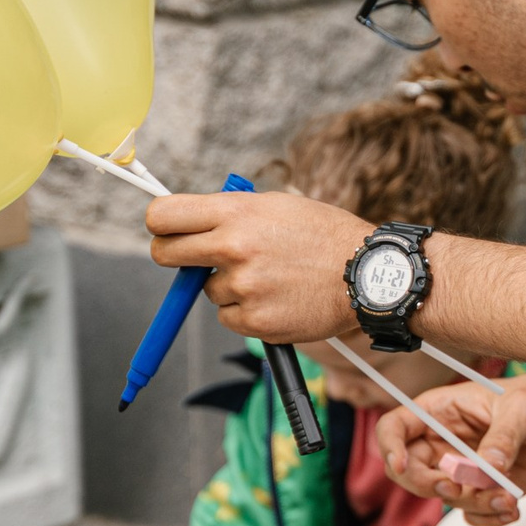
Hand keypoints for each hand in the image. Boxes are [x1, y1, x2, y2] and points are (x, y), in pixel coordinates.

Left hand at [147, 190, 367, 344]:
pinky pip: (229, 317)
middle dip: (172, 256)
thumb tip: (191, 224)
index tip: (166, 230)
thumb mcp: (277, 205)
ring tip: (271, 277)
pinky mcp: (254, 320)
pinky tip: (278, 298)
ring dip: (229, 287)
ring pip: (208, 290)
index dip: (159, 223)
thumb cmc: (324, 236)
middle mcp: (234, 247)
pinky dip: (247, 312)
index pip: (163, 215)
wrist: (367, 274)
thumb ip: (231, 213)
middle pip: (165, 254)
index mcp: (236, 212)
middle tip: (192, 260)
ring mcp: (243, 286)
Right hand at [376, 370, 525, 525]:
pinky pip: (472, 514)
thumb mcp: (524, 408)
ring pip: (446, 498)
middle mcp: (443, 442)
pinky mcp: (481, 489)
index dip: (389, 448)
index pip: (394, 428)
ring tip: (508, 498)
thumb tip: (487, 468)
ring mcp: (461, 469)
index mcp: (440, 411)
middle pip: (409, 472)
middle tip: (459, 490)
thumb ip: (504, 437)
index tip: (403, 466)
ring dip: (474, 504)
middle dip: (430, 486)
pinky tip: (512, 508)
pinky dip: (489, 518)